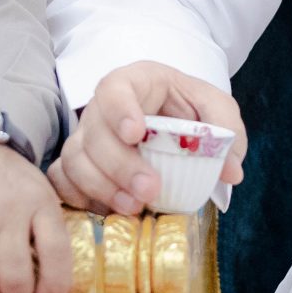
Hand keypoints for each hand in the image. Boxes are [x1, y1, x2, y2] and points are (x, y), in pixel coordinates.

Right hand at [48, 61, 246, 216]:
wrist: (172, 117)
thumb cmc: (189, 108)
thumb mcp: (216, 108)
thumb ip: (227, 131)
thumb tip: (231, 171)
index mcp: (136, 82)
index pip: (114, 88)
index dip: (120, 110)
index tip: (136, 133)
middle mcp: (103, 107)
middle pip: (93, 130)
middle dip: (119, 164)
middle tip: (149, 190)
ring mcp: (86, 134)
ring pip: (74, 157)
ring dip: (100, 186)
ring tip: (133, 207)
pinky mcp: (79, 161)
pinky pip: (61, 177)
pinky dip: (77, 196)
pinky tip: (105, 210)